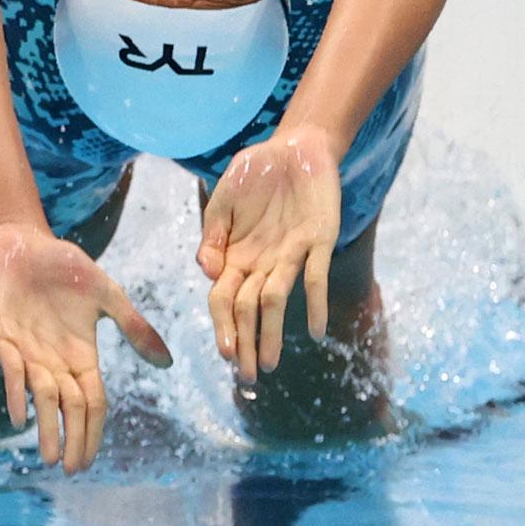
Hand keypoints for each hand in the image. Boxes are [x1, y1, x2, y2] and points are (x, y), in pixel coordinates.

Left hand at [0, 223, 171, 473]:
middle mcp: (55, 360)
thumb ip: (134, 328)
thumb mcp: (107, 296)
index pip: (91, 402)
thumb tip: (167, 363)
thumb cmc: (66, 268)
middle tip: (69, 470)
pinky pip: (11, 369)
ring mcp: (28, 350)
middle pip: (68, 407)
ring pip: (42, 396)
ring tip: (47, 457)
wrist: (24, 244)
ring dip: (45, 426)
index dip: (91, 430)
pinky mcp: (2, 336)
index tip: (89, 460)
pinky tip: (20, 415)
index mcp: (82, 354)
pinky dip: (16, 392)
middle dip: (70, 438)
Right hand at [196, 128, 340, 382]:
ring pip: (278, 300)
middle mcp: (262, 263)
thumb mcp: (223, 200)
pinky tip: (317, 331)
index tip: (225, 352)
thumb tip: (206, 271)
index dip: (223, 326)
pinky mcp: (318, 241)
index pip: (224, 300)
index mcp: (235, 256)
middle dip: (247, 343)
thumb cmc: (254, 174)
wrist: (294, 147)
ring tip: (270, 363)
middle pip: (250, 310)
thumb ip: (213, 235)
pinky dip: (316, 303)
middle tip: (248, 378)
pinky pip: (316, 276)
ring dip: (273, 332)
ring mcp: (291, 255)